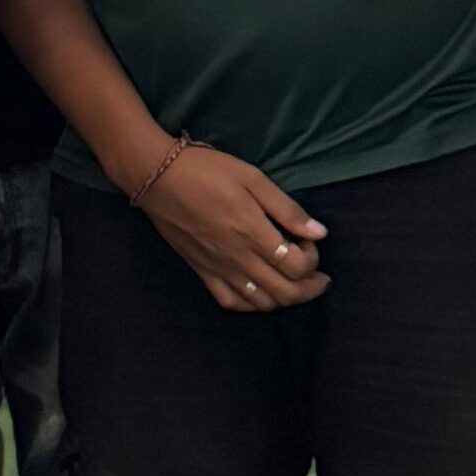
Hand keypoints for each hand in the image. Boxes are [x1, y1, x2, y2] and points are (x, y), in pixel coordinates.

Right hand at [135, 142, 328, 310]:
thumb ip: (286, 208)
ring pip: (261, 302)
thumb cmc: (207, 170)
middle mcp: (238, 258)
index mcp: (253, 232)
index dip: (313, 259)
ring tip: (294, 284)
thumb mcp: (252, 178)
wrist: (156, 177)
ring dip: (285, 299)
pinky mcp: (202, 271)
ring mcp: (219, 268)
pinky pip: (230, 302)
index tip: (309, 241)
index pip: (297, 266)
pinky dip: (251, 305)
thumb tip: (319, 233)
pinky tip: (259, 293)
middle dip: (310, 288)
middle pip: (285, 292)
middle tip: (319, 278)